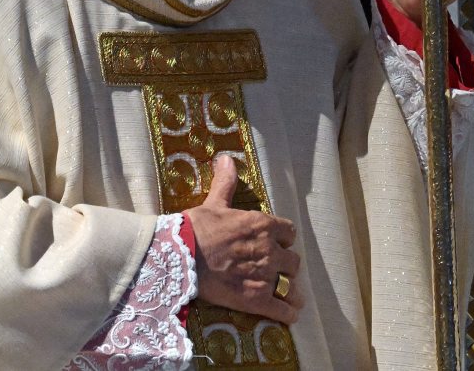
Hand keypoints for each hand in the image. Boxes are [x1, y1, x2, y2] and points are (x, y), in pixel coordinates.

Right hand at [185, 154, 303, 324]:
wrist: (181, 257)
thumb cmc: (197, 227)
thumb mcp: (214, 202)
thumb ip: (226, 182)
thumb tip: (226, 159)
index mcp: (263, 225)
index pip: (289, 232)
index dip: (282, 237)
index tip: (275, 242)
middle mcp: (270, 250)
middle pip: (293, 261)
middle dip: (285, 264)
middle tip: (274, 268)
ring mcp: (265, 277)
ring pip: (292, 286)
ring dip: (290, 290)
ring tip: (286, 294)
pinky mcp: (257, 301)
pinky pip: (284, 311)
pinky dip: (288, 313)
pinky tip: (287, 314)